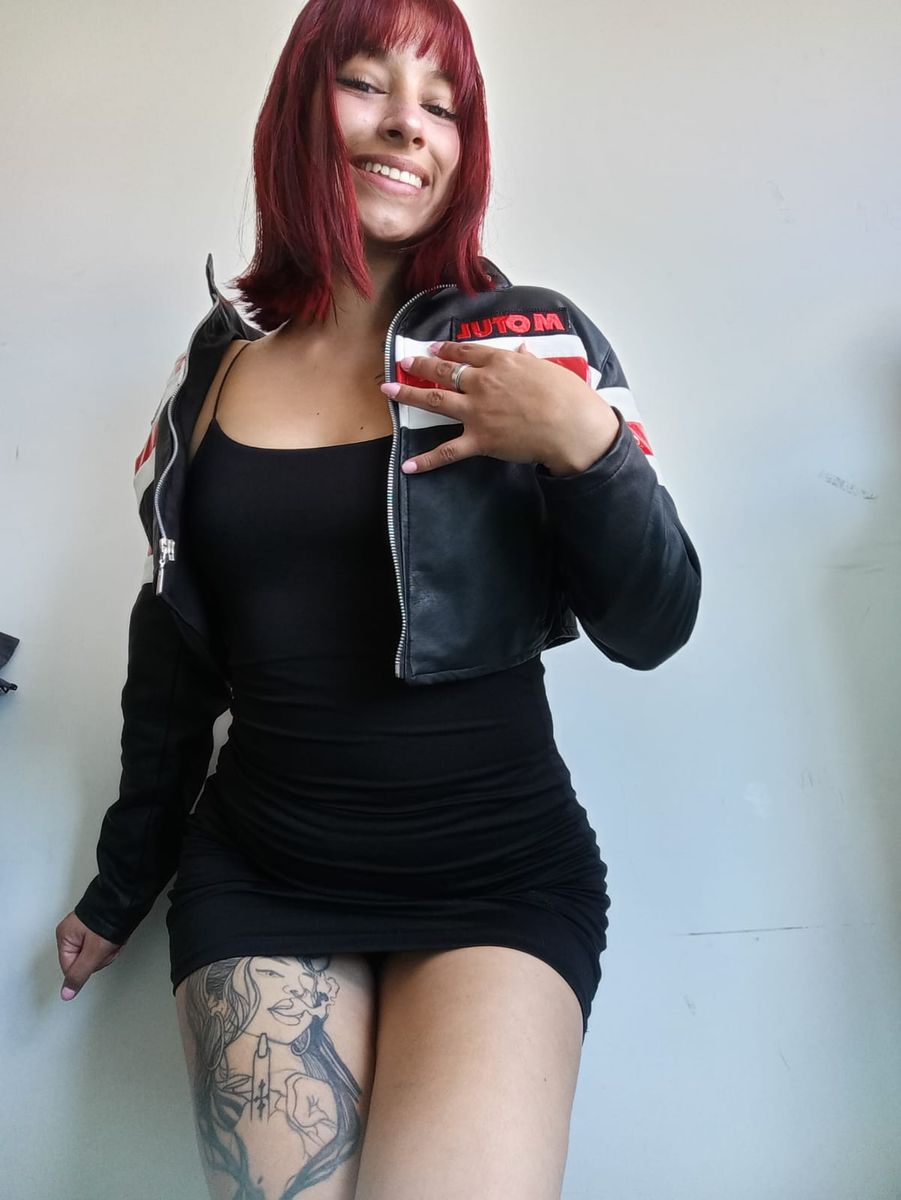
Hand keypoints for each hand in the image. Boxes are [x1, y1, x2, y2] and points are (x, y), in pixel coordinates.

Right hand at [55, 911, 124, 1000]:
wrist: (126, 898)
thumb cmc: (108, 918)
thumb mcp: (93, 951)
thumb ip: (79, 974)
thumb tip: (66, 993)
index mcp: (65, 937)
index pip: (71, 969)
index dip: (88, 967)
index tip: (97, 957)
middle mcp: (72, 933)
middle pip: (85, 962)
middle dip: (102, 957)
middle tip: (108, 945)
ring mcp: (85, 930)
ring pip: (97, 954)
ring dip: (110, 950)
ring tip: (114, 939)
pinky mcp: (98, 928)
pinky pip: (104, 944)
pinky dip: (114, 942)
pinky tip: (118, 936)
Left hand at [379, 340, 619, 475]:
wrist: (570, 425)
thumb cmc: (567, 395)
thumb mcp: (547, 369)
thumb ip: (528, 361)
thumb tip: (520, 351)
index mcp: (500, 363)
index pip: (466, 352)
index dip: (447, 348)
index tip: (434, 346)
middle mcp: (482, 383)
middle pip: (444, 370)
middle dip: (421, 364)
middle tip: (404, 361)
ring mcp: (477, 411)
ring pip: (435, 400)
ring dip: (409, 394)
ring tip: (388, 389)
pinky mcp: (479, 439)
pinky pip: (447, 451)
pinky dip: (427, 460)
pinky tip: (407, 466)